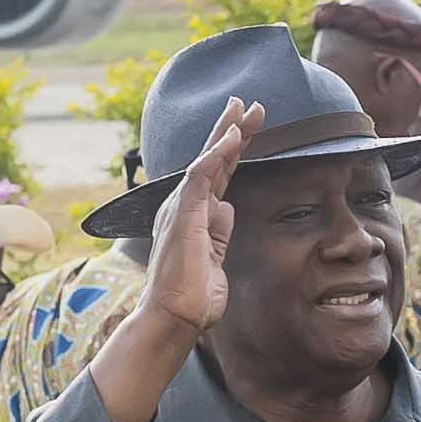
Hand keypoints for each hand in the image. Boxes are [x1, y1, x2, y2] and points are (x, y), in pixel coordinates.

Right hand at [140, 96, 264, 335]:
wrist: (173, 318)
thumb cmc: (191, 297)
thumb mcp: (214, 259)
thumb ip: (218, 232)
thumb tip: (226, 206)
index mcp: (190, 216)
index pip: (214, 175)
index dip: (232, 149)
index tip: (246, 126)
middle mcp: (183, 207)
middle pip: (211, 160)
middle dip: (230, 130)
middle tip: (247, 103)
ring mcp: (180, 209)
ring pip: (206, 160)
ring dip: (227, 132)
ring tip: (244, 108)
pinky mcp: (182, 215)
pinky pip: (200, 175)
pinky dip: (217, 154)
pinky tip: (232, 137)